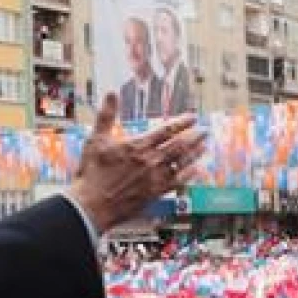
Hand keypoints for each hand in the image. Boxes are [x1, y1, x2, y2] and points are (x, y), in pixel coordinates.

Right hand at [70, 95, 205, 233]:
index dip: (182, 123)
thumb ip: (107, 115)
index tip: (193, 118)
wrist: (92, 204)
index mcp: (138, 146)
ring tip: (204, 147)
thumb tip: (111, 93)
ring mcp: (154, 178)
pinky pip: (177, 182)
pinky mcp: (154, 193)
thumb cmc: (92, 172)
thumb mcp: (96, 139)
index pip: (166, 130)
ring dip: (194, 154)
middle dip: (194, 137)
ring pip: (181, 163)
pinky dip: (188, 176)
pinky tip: (196, 171)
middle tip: (205, 131)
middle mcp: (150, 161)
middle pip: (179, 146)